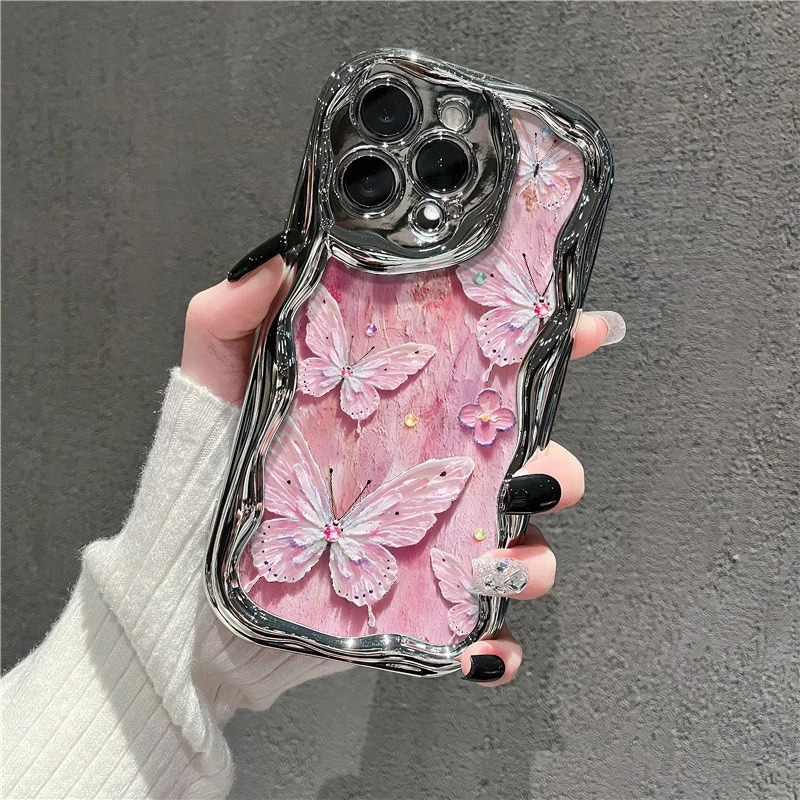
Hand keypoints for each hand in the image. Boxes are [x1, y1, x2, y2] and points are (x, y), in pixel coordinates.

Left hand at [181, 257, 624, 684]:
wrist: (184, 582)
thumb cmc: (208, 473)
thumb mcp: (214, 383)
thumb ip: (227, 318)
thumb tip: (273, 265)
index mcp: (404, 416)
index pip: (491, 375)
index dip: (547, 348)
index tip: (578, 330)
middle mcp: (430, 477)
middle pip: (530, 464)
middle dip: (558, 467)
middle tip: (530, 473)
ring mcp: (428, 545)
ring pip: (519, 547)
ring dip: (530, 559)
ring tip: (491, 565)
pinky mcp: (415, 611)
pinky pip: (477, 633)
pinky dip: (494, 647)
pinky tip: (475, 650)